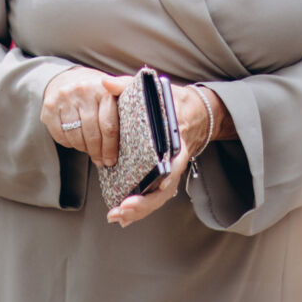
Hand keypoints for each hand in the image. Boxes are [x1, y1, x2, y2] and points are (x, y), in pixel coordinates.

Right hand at [41, 68, 125, 166]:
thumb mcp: (114, 89)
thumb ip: (127, 96)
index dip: (111, 147)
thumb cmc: (96, 91)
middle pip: (92, 134)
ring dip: (84, 149)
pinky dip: (69, 143)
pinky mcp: (49, 108)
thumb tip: (145, 104)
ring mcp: (64, 99)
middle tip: (103, 162)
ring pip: (75, 137)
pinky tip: (77, 142)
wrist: (66, 79)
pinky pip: (60, 135)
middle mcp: (82, 91)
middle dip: (98, 152)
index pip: (108, 125)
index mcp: (103, 89)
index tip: (112, 160)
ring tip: (91, 152)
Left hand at [108, 85, 228, 226]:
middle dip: (145, 203)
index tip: (156, 184)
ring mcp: (172, 171)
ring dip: (140, 210)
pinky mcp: (164, 176)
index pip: (174, 162)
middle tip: (122, 210)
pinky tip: (124, 218)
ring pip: (159, 197)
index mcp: (176, 140)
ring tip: (118, 218)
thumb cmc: (173, 101)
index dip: (166, 176)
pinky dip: (140, 208)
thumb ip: (128, 85)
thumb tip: (105, 82)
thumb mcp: (155, 90)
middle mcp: (176, 160)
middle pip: (165, 189)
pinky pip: (154, 195)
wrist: (197, 112)